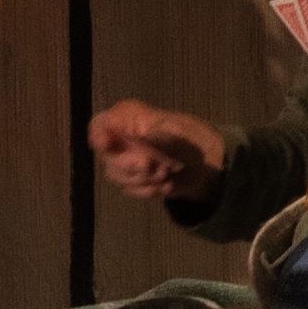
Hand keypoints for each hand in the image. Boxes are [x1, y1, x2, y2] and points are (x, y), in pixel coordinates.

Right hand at [88, 100, 225, 203]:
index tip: (109, 147)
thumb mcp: (176, 133)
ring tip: (166, 174)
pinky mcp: (133, 178)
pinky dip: (149, 190)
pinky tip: (166, 184)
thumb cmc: (191, 139)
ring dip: (143, 180)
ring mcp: (125, 159)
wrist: (208, 167)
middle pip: (106, 157)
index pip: (99, 125)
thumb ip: (156, 134)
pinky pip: (130, 190)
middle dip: (131, 166)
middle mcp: (121, 138)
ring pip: (116, 176)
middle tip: (154, 166)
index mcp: (128, 118)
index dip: (99, 138)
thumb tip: (142, 134)